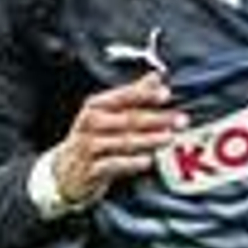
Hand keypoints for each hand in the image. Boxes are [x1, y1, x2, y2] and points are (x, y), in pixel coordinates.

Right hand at [54, 72, 185, 205]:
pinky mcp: (92, 170)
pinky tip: (147, 160)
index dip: (144, 94)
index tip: (166, 93)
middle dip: (156, 118)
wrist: (66, 171)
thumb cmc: (94, 138)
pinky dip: (130, 163)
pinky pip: (112, 165)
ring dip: (147, 139)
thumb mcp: (108, 114)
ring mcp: (89, 147)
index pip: (121, 97)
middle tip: (180, 119)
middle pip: (127, 119)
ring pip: (121, 142)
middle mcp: (90, 124)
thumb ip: (133, 95)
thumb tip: (156, 76)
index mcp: (95, 106)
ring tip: (169, 137)